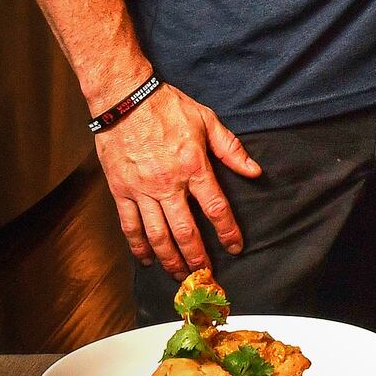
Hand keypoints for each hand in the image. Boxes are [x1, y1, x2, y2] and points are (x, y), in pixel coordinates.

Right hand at [93, 83, 260, 276]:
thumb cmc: (169, 107)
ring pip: (157, 235)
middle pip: (186, 231)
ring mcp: (142, 190)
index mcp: (194, 167)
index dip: (228, 231)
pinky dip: (138, 246)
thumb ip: (231, 149)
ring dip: (170, 259)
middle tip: (206, 275)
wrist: (125, 100)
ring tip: (180, 275)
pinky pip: (130, 226)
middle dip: (197, 257)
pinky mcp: (120, 191)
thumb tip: (254, 171)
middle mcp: (168, 184)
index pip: (216, 208)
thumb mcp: (208, 121)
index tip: (236, 247)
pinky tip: (147, 259)